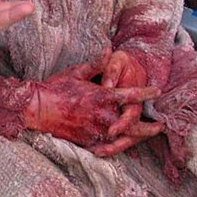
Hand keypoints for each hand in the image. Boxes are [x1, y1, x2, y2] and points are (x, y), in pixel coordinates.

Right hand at [24, 59, 162, 156]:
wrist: (36, 109)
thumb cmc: (55, 89)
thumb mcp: (76, 72)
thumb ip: (96, 63)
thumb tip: (109, 49)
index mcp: (101, 96)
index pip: (130, 95)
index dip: (146, 93)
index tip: (157, 91)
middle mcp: (102, 115)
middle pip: (132, 124)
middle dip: (148, 127)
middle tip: (159, 126)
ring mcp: (94, 130)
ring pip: (122, 138)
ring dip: (136, 138)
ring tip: (145, 137)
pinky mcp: (86, 141)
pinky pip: (106, 147)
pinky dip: (116, 147)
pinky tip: (124, 146)